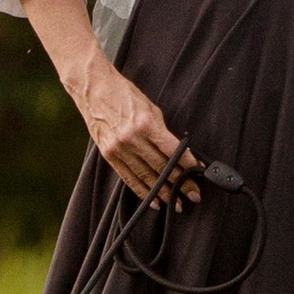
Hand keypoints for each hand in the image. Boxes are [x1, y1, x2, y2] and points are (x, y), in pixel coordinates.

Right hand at [75, 61, 198, 207]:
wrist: (94, 89)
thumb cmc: (125, 95)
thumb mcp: (150, 108)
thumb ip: (162, 131)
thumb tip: (177, 152)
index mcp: (146, 123)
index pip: (172, 150)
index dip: (188, 164)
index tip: (199, 174)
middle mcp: (132, 138)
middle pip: (161, 167)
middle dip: (180, 183)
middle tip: (194, 195)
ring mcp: (118, 149)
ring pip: (146, 177)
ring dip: (163, 192)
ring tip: (177, 203)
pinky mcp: (108, 155)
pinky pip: (128, 178)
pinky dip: (142, 191)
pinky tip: (153, 201)